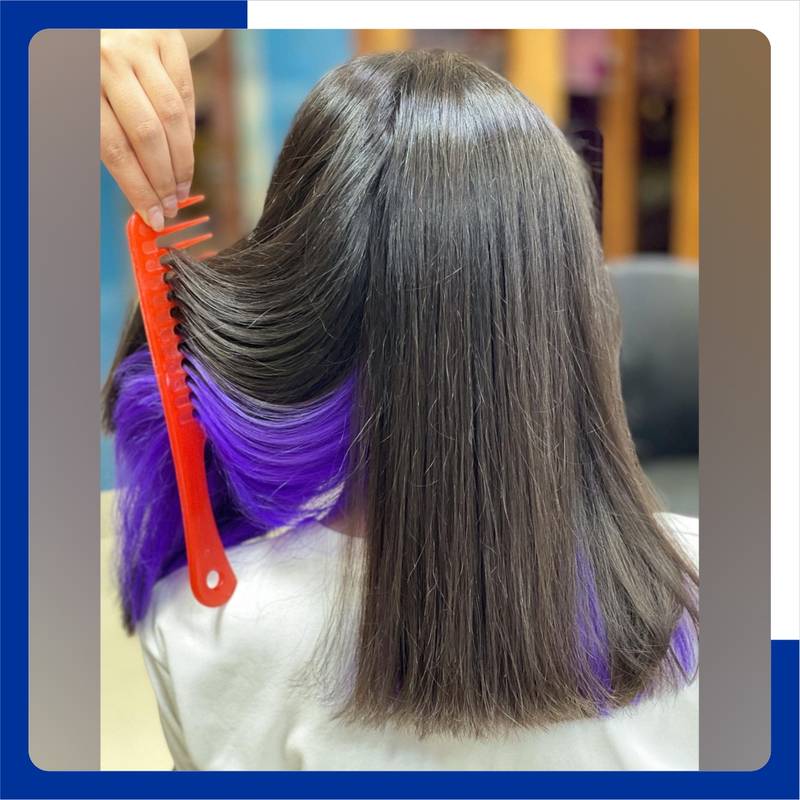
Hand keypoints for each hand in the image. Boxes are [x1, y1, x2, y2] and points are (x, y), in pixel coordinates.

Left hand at [101, 29, 195, 230]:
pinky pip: (186, 96)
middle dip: (163, 180)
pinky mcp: (167, 40)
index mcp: (79, 81)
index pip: (114, 148)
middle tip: (172, 207)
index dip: (138, 188)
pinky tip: (185, 154)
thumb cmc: (89, 70)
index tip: (154, 217)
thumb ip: (105, 141)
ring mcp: (140, 47)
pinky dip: (189, 131)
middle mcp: (108, 60)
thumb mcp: (82, 100)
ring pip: (173, 119)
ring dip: (182, 162)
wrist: (108, 17)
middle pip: (147, 135)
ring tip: (181, 188)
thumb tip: (137, 196)